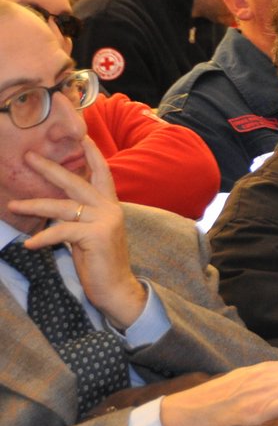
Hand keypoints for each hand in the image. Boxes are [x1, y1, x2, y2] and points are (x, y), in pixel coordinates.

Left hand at [11, 143, 145, 328]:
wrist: (116, 288)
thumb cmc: (100, 262)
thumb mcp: (89, 234)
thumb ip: (79, 217)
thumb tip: (55, 207)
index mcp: (110, 206)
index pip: (102, 174)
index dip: (92, 155)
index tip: (82, 137)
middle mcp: (110, 209)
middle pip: (76, 182)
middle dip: (50, 169)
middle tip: (29, 157)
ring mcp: (105, 220)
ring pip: (62, 207)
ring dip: (34, 206)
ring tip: (13, 205)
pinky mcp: (97, 235)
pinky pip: (62, 231)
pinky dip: (42, 238)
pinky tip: (29, 245)